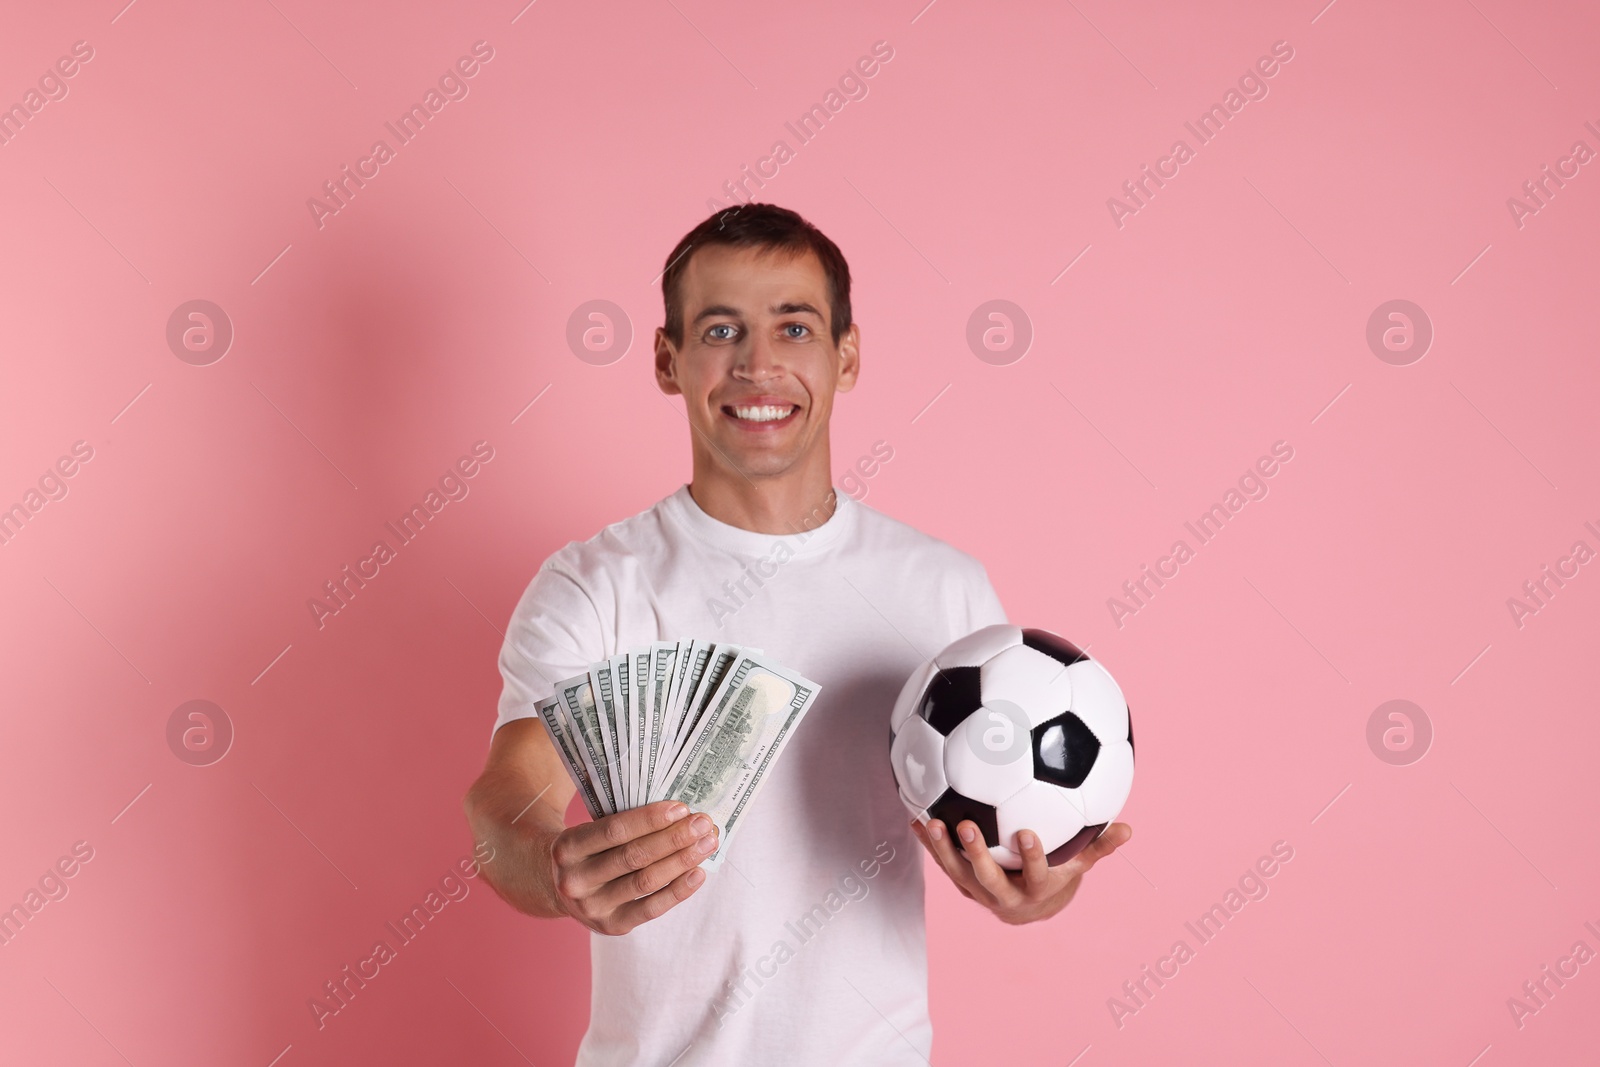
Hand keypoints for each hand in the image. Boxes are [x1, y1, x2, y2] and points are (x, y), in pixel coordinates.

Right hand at [550, 800, 718, 934]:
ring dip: (682, 861)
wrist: (555, 887)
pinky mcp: (611, 926)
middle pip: (634, 857)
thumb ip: (623, 822)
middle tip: (704, 824)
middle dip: (674, 839)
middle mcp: (576, 880)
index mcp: (567, 847)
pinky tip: (698, 873)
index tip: (681, 808)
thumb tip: (679, 813)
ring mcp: (592, 907)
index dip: (650, 819)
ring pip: (645, 882)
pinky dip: (678, 890)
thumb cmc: (587, 849)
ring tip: (708, 844)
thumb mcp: (589, 830)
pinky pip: (651, 908)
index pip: (614, 831)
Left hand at [910, 817, 1130, 925]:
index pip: (1035, 875)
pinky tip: (915, 817)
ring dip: (941, 849)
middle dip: (976, 854)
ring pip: (957, 873)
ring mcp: (979, 891)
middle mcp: (1004, 895)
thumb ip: (1098, 847)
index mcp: (1035, 890)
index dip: (1031, 858)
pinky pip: (943, 863)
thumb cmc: (1056, 877)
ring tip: (930, 821)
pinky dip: (929, 843)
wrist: (1028, 911)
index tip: (1026, 833)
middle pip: (987, 878)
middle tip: (965, 825)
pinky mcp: (961, 883)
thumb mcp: (1077, 866)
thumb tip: (1127, 828)